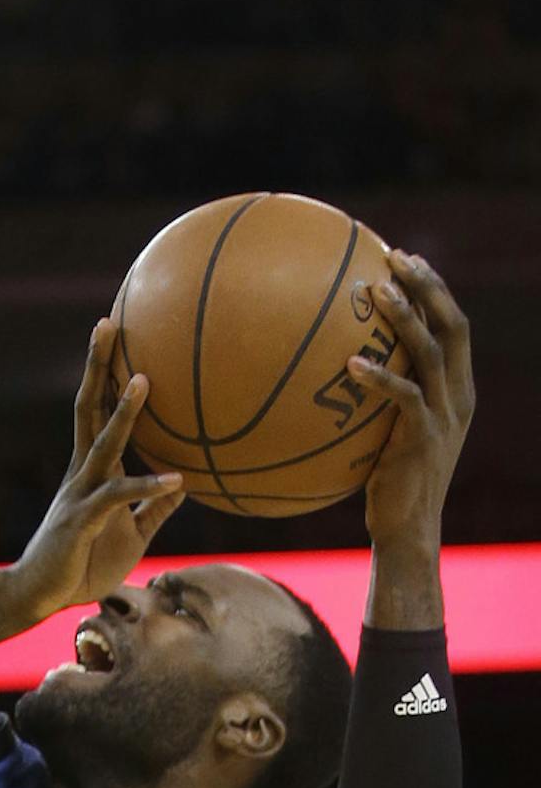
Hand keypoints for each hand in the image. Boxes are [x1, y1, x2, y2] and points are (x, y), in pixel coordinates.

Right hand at [10, 321, 184, 616]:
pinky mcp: (84, 520)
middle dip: (98, 366)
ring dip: (123, 412)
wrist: (39, 596)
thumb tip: (185, 487)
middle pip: (89, 407)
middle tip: (107, 323)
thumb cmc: (82, 566)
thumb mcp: (131, 535)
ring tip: (144, 379)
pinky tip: (176, 480)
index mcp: (92, 471)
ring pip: (103, 443)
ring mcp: (81, 493)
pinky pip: (119, 497)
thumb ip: (153, 510)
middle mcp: (83, 472)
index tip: (115, 335)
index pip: (97, 411)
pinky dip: (148, 487)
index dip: (106, 373)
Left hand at [352, 251, 473, 550]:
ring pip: (431, 352)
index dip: (433, 289)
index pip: (454, 325)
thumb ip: (376, 402)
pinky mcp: (423, 438)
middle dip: (427, 286)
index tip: (405, 260)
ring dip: (405, 318)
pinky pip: (404, 398)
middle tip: (394, 257)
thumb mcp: (386, 435)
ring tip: (375, 293)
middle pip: (453, 325)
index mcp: (456, 390)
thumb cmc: (387, 486)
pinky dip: (379, 378)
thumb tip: (328, 374)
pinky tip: (350, 364)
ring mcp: (445, 416)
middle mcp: (458, 396)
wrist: (407, 530)